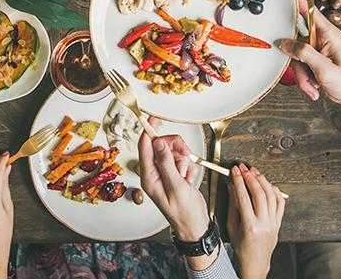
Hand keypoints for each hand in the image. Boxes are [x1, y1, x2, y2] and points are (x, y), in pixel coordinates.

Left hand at [138, 118, 208, 242]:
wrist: (195, 225)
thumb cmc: (184, 212)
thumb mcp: (176, 186)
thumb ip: (167, 163)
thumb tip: (158, 143)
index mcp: (148, 176)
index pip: (145, 146)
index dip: (149, 130)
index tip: (154, 117)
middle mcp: (154, 173)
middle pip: (161, 145)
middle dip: (175, 147)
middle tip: (186, 154)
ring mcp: (164, 173)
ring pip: (173, 151)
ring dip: (183, 159)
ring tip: (186, 175)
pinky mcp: (174, 174)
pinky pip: (181, 159)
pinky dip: (188, 166)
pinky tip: (189, 178)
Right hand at [226, 164, 284, 278]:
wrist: (255, 262)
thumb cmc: (242, 248)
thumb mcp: (232, 227)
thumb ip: (232, 206)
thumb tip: (232, 188)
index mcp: (250, 226)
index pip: (244, 197)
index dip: (238, 181)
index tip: (234, 171)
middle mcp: (264, 223)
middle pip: (259, 194)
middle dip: (250, 178)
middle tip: (244, 168)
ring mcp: (273, 223)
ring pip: (271, 196)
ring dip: (262, 181)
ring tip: (255, 172)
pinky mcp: (278, 222)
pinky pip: (280, 203)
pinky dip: (275, 191)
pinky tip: (268, 184)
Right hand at [280, 0, 340, 127]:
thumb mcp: (325, 69)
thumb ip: (304, 54)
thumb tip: (286, 43)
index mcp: (330, 34)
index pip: (310, 11)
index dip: (296, 2)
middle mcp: (324, 39)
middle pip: (298, 41)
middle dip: (298, 62)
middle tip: (304, 75)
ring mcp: (320, 50)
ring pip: (298, 56)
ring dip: (302, 74)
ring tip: (312, 85)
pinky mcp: (317, 60)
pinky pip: (302, 65)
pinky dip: (305, 78)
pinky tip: (314, 86)